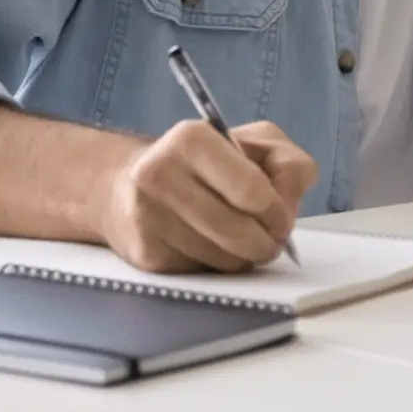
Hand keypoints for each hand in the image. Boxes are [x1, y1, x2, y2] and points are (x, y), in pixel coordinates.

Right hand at [95, 119, 318, 273]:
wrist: (124, 186)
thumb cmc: (202, 163)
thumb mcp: (252, 144)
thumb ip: (288, 164)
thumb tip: (288, 207)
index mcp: (191, 139)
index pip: (251, 190)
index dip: (276, 212)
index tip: (281, 218)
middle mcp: (161, 174)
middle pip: (238, 231)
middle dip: (266, 242)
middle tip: (271, 241)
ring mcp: (148, 216)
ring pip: (222, 258)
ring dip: (244, 258)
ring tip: (244, 242)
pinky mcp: (144, 253)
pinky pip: (202, 273)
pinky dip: (218, 266)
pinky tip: (212, 247)